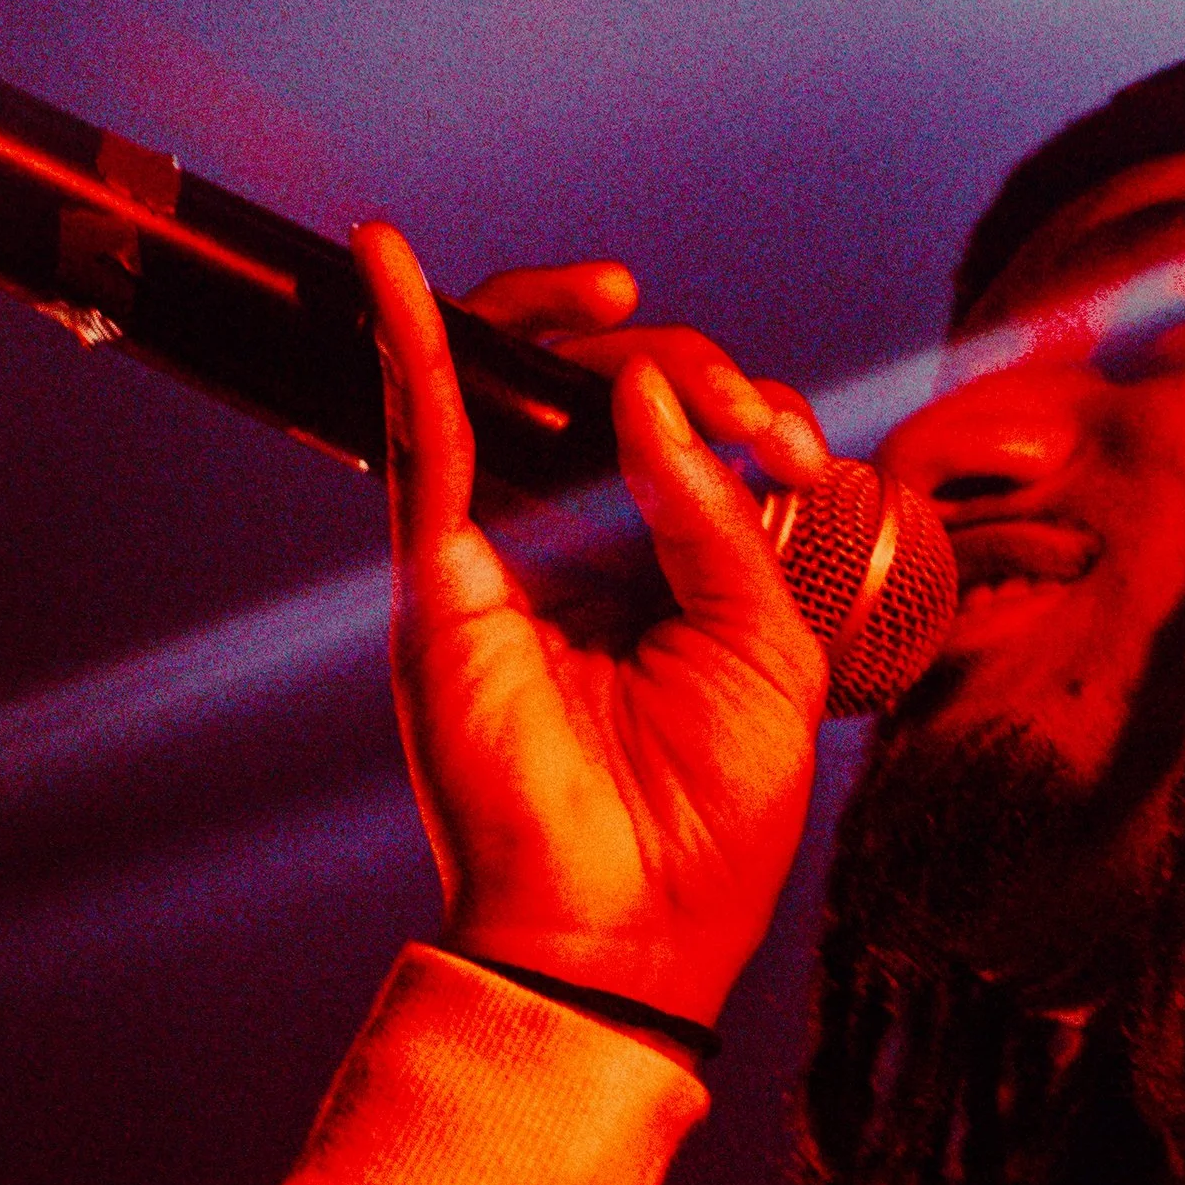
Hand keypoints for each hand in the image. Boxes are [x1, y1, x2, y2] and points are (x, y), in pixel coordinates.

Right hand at [351, 223, 829, 1029]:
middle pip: (608, 390)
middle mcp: (586, 547)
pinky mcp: (441, 575)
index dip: (746, 405)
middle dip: (687, 363)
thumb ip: (712, 512)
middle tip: (744, 412)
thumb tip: (644, 391)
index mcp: (675, 567)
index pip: (692, 430)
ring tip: (616, 297)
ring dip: (563, 321)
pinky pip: (420, 433)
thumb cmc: (710, 817)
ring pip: (514, 386)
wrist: (628, 925)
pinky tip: (389, 259)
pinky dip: (408, 338)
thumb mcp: (765, 643)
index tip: (795, 454)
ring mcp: (507, 554)